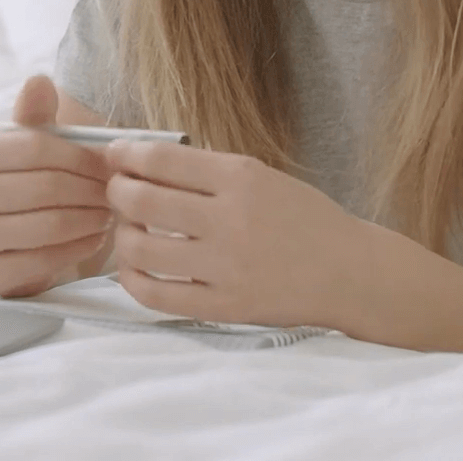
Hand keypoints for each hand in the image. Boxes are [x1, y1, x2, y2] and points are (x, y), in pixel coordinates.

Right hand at [0, 75, 114, 296]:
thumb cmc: (14, 188)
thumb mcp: (22, 149)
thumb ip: (33, 117)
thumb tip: (40, 79)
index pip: (36, 147)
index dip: (80, 155)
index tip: (109, 163)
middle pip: (46, 187)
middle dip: (91, 189)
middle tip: (116, 192)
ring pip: (50, 224)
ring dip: (91, 218)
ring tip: (108, 213)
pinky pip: (49, 258)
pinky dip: (81, 246)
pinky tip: (94, 237)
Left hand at [103, 139, 365, 326]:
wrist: (349, 272)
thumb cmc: (302, 218)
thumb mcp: (260, 176)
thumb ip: (205, 171)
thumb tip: (140, 162)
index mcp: (240, 178)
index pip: (160, 159)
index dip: (124, 155)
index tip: (113, 156)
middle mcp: (230, 220)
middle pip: (141, 201)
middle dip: (116, 192)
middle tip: (117, 192)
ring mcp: (226, 267)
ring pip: (140, 249)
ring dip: (121, 235)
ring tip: (127, 231)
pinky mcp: (224, 307)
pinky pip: (156, 295)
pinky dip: (132, 279)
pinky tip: (134, 269)